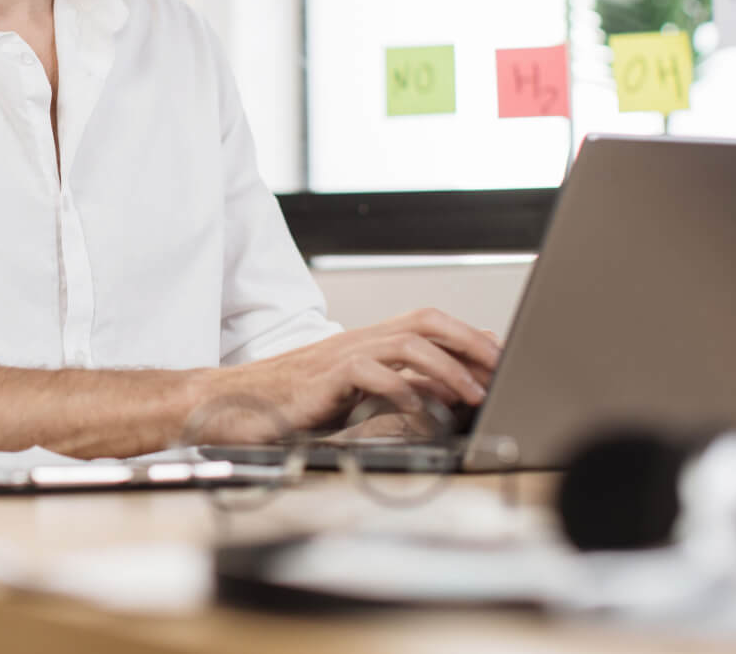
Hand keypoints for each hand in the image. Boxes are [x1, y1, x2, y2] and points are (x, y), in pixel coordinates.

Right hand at [196, 309, 500, 441]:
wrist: (231, 405)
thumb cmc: (294, 404)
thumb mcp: (359, 397)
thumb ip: (401, 389)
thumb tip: (450, 391)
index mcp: (370, 341)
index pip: (430, 324)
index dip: (469, 336)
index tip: (503, 358)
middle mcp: (359, 340)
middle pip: (425, 320)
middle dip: (470, 342)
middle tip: (502, 368)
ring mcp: (341, 355)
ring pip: (406, 343)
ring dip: (448, 368)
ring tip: (474, 394)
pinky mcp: (323, 379)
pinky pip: (370, 374)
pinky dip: (402, 392)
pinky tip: (421, 415)